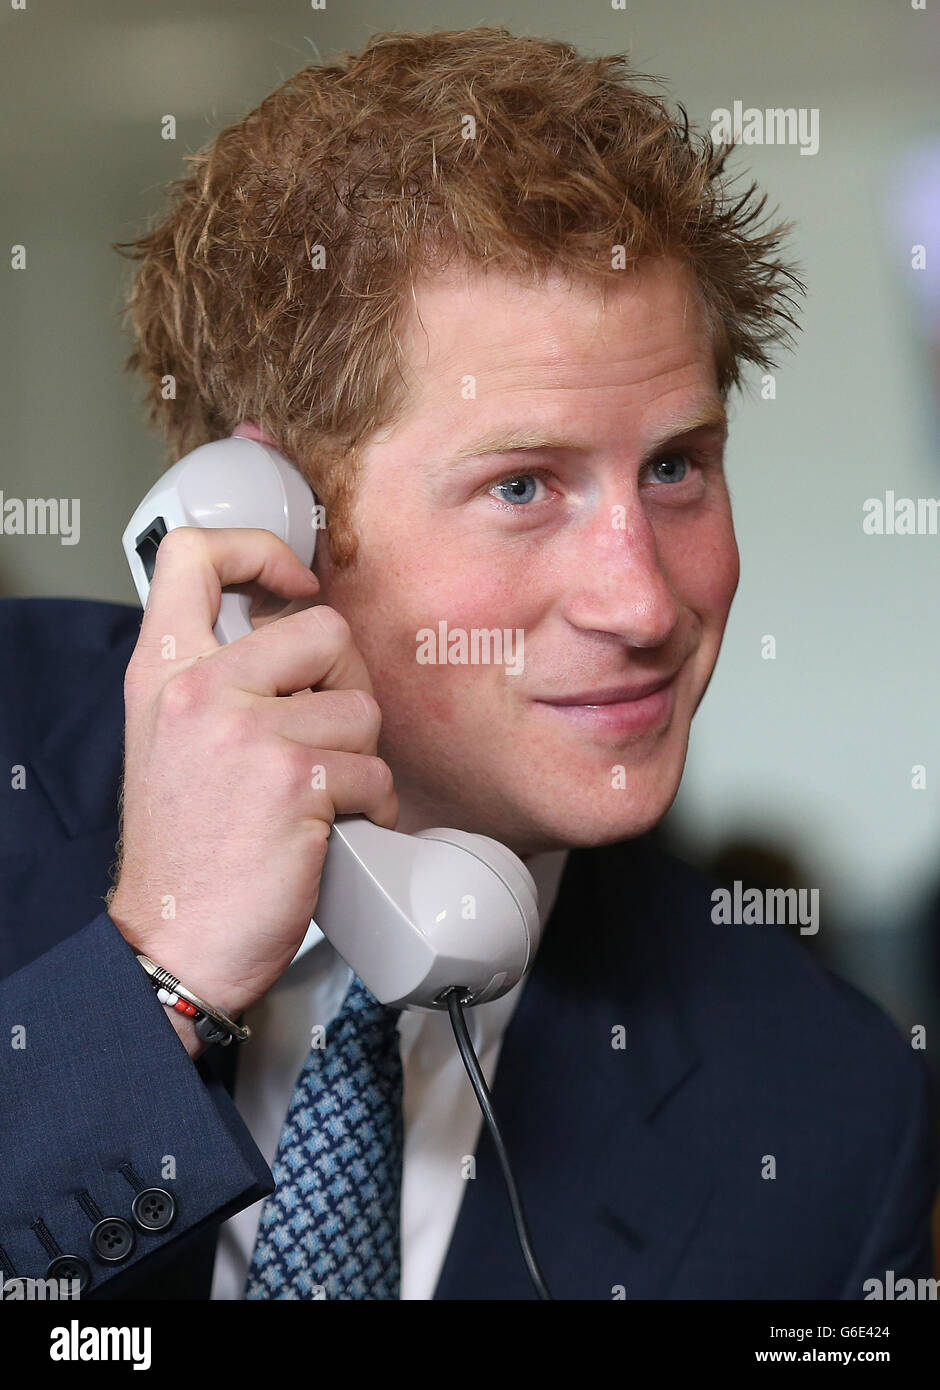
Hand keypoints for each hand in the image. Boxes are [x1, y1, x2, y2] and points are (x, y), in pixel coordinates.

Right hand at [108, 527, 397, 1044]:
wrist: (173, 940)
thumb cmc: (184, 847)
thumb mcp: (169, 737)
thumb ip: (216, 676)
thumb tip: (297, 634)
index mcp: (163, 670)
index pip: (193, 554)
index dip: (259, 550)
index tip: (293, 583)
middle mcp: (200, 689)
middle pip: (326, 629)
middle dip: (345, 686)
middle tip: (325, 734)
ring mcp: (248, 733)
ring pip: (362, 708)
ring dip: (359, 759)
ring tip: (321, 796)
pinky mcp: (297, 783)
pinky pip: (375, 770)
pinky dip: (371, 808)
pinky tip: (335, 830)